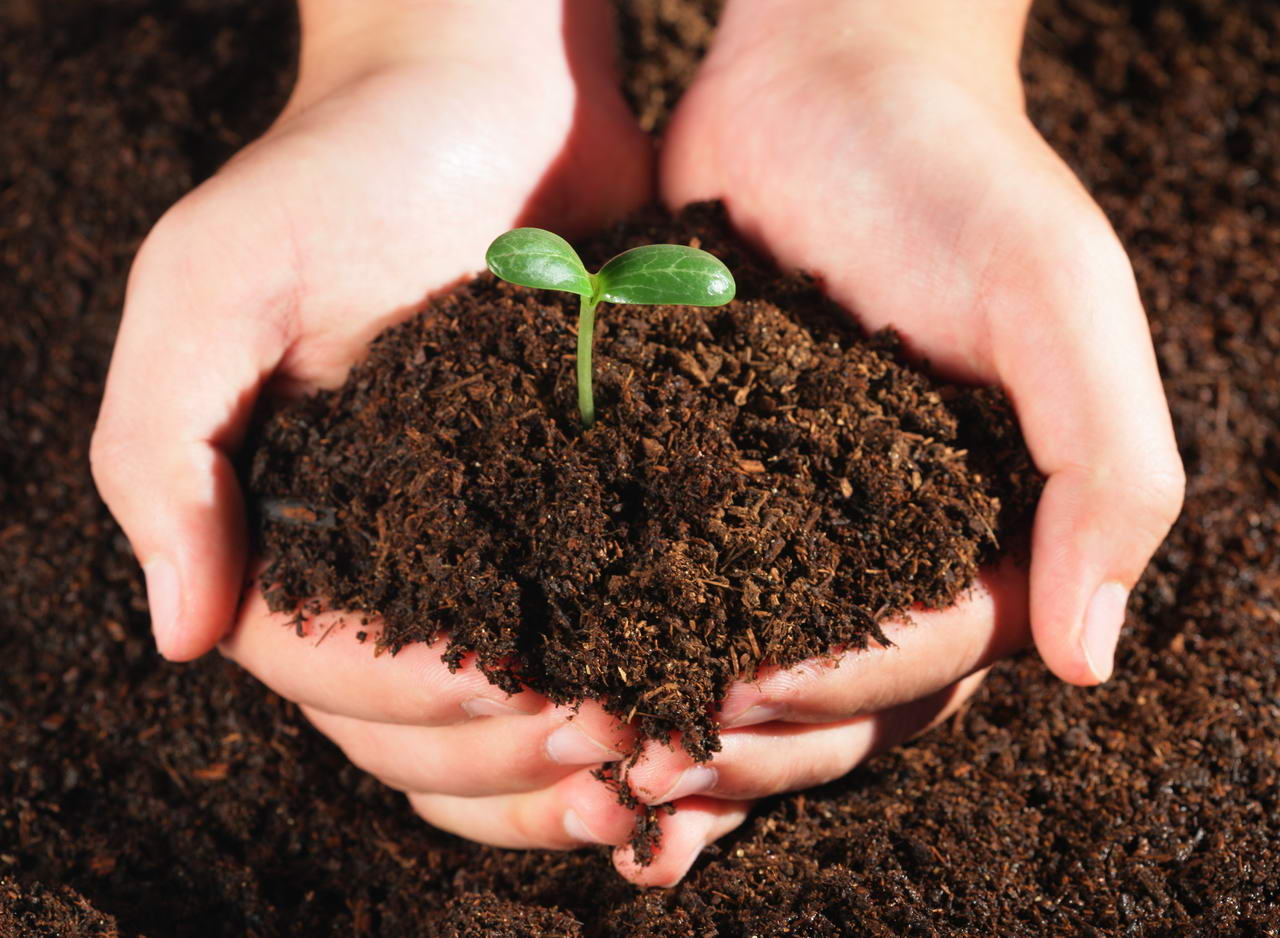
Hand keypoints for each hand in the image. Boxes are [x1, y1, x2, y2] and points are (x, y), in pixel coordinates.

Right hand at [91, 0, 658, 878]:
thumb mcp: (215, 283)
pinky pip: (592, 629)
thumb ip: (165, 452)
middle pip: (417, 722)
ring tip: (659, 756)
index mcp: (285, 524)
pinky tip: (694, 715)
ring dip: (574, 757)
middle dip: (508, 754)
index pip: (324, 668)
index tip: (518, 698)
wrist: (493, 93)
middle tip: (613, 744)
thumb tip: (176, 635)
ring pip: (502, 710)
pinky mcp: (577, 505)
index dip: (416, 705)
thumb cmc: (348, 168)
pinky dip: (633, 683)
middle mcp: (381, 551)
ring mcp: (482, 538)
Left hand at [612, 0, 1183, 882]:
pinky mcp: (703, 478)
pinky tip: (560, 695)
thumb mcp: (1055, 297)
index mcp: (985, 530)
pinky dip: (625, 647)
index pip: (922, 661)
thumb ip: (1103, 466)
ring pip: (743, 667)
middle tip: (638, 763)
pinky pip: (668, 584)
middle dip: (740, 743)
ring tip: (586, 758)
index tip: (730, 703)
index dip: (833, 698)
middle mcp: (891, 547)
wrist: (823, 78)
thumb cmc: (951, 175)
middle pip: (830, 698)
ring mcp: (792, 520)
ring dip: (674, 726)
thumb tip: (1088, 658)